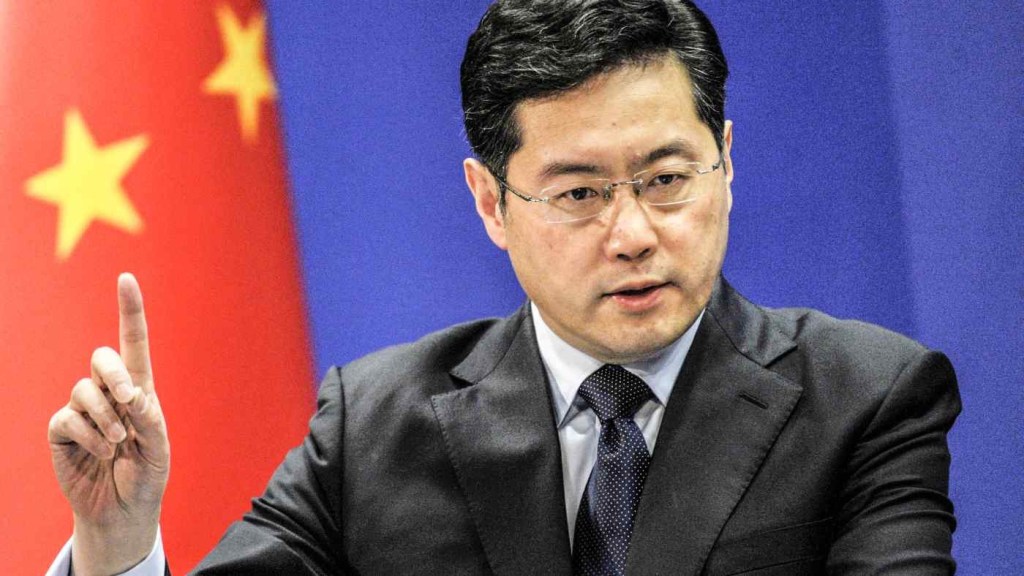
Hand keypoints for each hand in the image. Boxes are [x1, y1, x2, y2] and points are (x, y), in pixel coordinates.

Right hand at [48, 273, 169, 574]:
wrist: (124, 510)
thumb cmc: (147, 474)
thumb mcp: (159, 448)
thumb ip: (150, 419)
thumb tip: (131, 395)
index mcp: (139, 389)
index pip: (133, 343)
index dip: (130, 310)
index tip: (126, 278)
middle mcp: (109, 393)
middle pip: (102, 357)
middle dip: (115, 374)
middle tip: (130, 399)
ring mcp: (82, 409)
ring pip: (85, 390)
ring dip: (106, 417)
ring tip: (119, 441)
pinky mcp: (62, 430)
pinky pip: (68, 417)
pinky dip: (90, 434)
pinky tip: (103, 451)